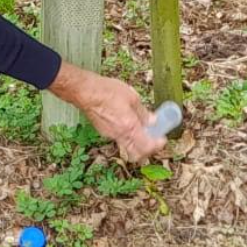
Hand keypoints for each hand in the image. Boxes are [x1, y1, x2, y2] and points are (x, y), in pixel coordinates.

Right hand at [48, 63, 165, 162]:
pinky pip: (118, 138)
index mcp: (129, 127)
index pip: (147, 147)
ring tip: (140, 126)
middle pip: (136, 155)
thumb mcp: (132, 97)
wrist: (84, 91)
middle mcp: (119, 135)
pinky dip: (126, 134)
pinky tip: (126, 120)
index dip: (157, 146)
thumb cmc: (107, 91)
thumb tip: (153, 121)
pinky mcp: (103, 131)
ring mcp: (110, 135)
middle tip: (153, 139)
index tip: (162, 138)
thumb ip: (143, 112)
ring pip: (127, 146)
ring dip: (136, 142)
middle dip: (147, 150)